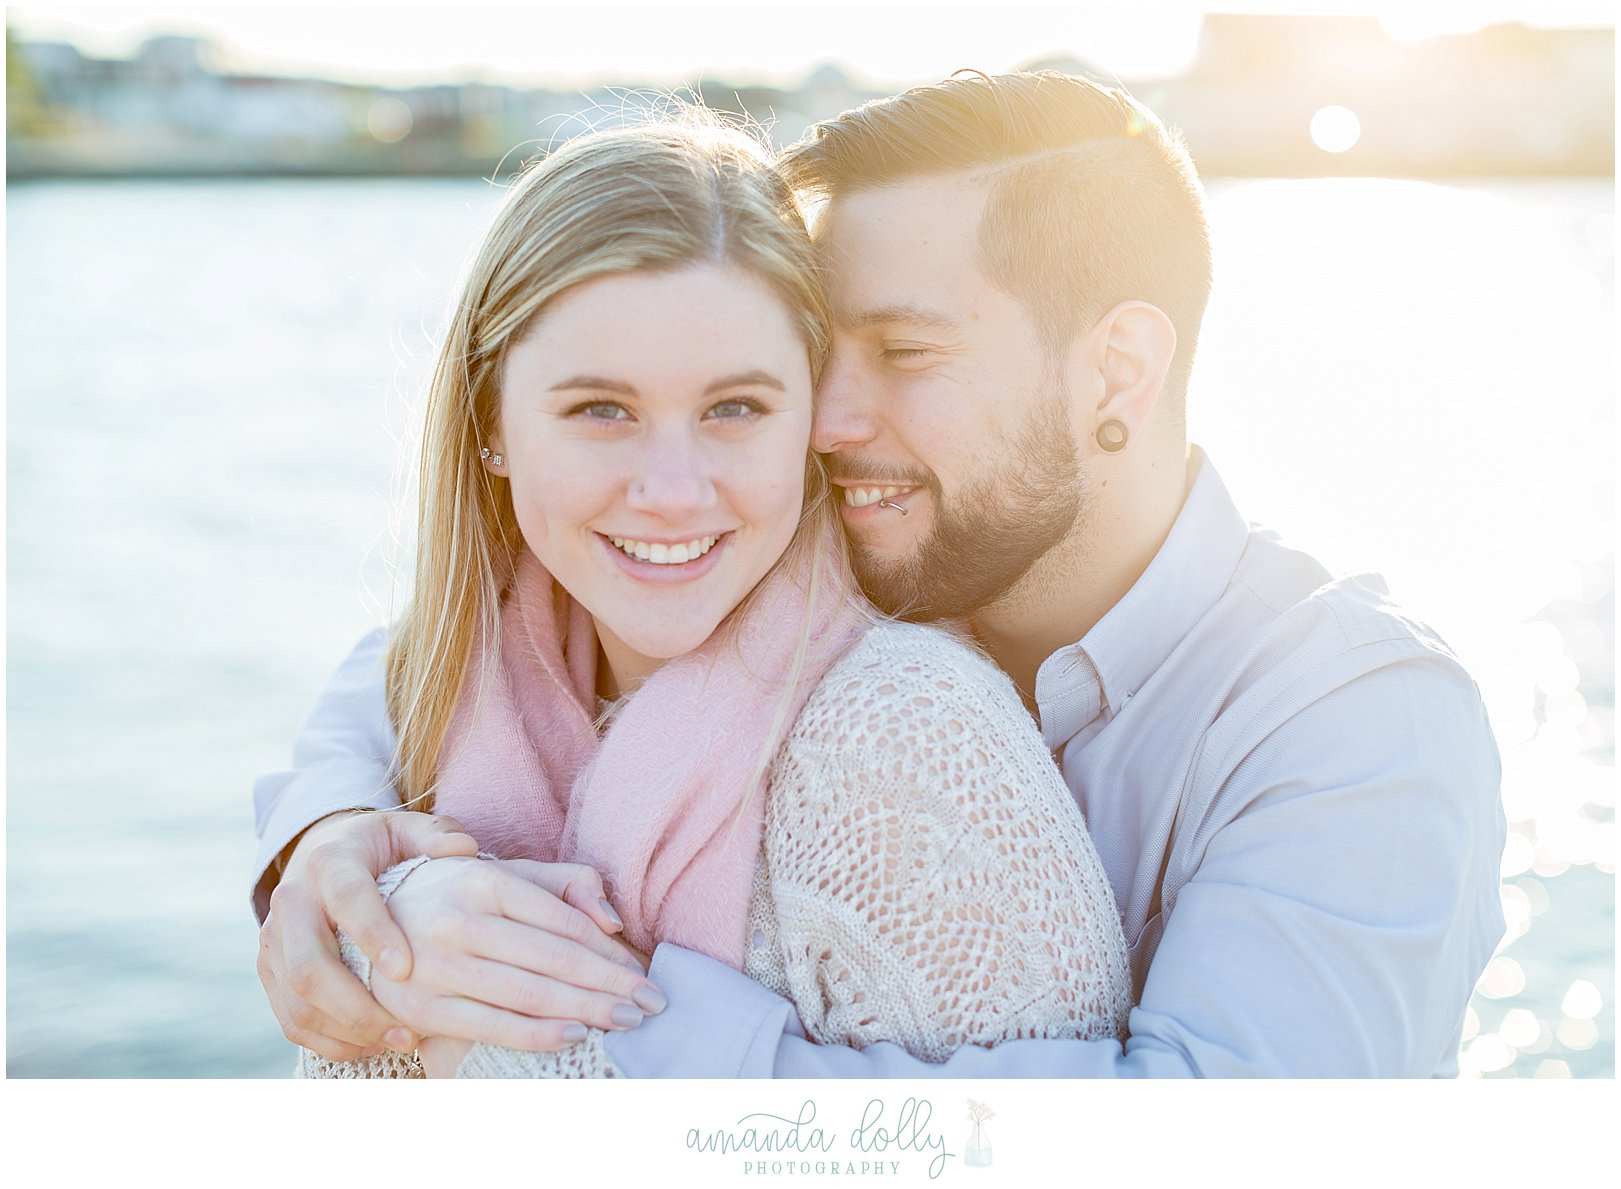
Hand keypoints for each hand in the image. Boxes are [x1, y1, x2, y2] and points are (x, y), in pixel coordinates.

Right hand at [257, 809, 478, 1060]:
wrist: (320, 851)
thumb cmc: (377, 846)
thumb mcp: (404, 828)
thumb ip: (435, 834)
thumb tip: (464, 848)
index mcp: (329, 863)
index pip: (346, 901)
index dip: (373, 935)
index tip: (405, 970)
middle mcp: (291, 902)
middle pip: (308, 967)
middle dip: (357, 1007)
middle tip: (408, 1030)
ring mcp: (274, 941)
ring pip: (297, 1003)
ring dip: (348, 1032)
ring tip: (401, 1042)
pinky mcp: (270, 972)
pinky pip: (292, 1021)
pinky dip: (331, 1042)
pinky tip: (375, 1045)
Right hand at [369, 855, 665, 1054]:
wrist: (366, 916)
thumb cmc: (457, 896)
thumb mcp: (506, 873)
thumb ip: (565, 883)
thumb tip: (611, 918)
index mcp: (485, 881)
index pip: (562, 921)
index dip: (608, 950)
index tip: (643, 970)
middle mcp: (459, 919)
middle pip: (553, 960)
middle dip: (610, 985)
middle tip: (652, 1003)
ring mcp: (435, 965)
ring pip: (527, 994)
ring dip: (585, 1011)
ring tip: (627, 1020)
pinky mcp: (417, 1007)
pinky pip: (488, 1026)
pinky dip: (535, 1034)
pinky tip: (574, 1035)